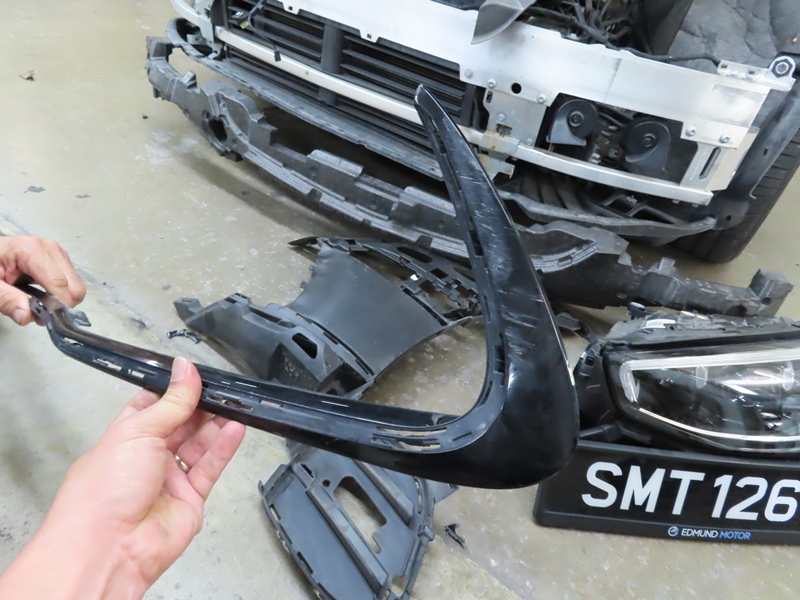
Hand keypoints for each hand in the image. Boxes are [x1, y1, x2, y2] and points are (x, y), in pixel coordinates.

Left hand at [0, 235, 85, 324]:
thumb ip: (6, 299)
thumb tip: (26, 316)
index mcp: (32, 250)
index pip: (57, 282)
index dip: (57, 305)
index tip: (48, 320)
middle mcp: (51, 249)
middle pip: (73, 286)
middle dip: (61, 305)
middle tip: (39, 314)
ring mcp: (59, 253)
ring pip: (76, 287)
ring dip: (61, 302)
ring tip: (38, 305)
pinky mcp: (62, 260)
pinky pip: (72, 284)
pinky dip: (62, 296)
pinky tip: (43, 296)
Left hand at [0, 358, 245, 598]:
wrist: (109, 547)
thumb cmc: (103, 491)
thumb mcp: (138, 431)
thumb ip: (171, 401)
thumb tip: (185, 369)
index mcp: (126, 436)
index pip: (156, 405)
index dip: (176, 389)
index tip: (196, 375)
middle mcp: (148, 457)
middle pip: (183, 423)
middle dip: (202, 405)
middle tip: (224, 388)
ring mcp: (170, 478)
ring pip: (200, 444)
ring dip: (218, 424)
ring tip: (237, 404)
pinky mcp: (190, 498)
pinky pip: (211, 467)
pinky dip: (224, 447)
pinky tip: (236, 428)